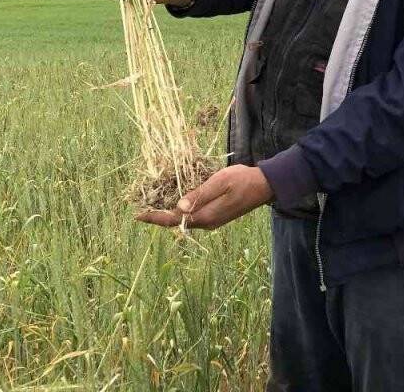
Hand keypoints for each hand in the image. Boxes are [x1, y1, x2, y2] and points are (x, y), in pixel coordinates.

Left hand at [137, 165, 273, 230]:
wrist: (265, 186)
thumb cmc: (243, 181)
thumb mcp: (220, 183)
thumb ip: (199, 195)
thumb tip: (178, 207)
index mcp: (206, 216)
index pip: (174, 220)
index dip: (154, 217)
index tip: (138, 215)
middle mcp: (207, 222)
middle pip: (177, 221)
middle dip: (158, 215)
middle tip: (142, 205)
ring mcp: (212, 220)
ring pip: (184, 218)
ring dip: (169, 212)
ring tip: (154, 201)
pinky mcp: (216, 215)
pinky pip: (193, 214)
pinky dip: (181, 208)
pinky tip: (176, 198)